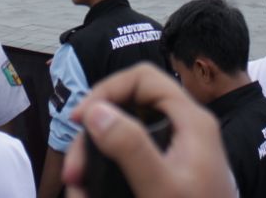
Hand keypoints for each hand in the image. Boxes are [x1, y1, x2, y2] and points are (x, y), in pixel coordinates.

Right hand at [63, 64, 234, 197]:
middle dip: (95, 137)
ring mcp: (176, 151)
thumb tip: (96, 111)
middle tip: (74, 173)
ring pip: (124, 138)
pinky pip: (131, 163)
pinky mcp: (168, 172)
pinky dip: (107, 176)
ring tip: (78, 193)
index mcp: (191, 121)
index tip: (80, 118)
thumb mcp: (160, 187)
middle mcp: (185, 129)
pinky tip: (90, 196)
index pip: (144, 79)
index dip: (107, 90)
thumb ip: (130, 146)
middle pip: (128, 109)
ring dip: (95, 161)